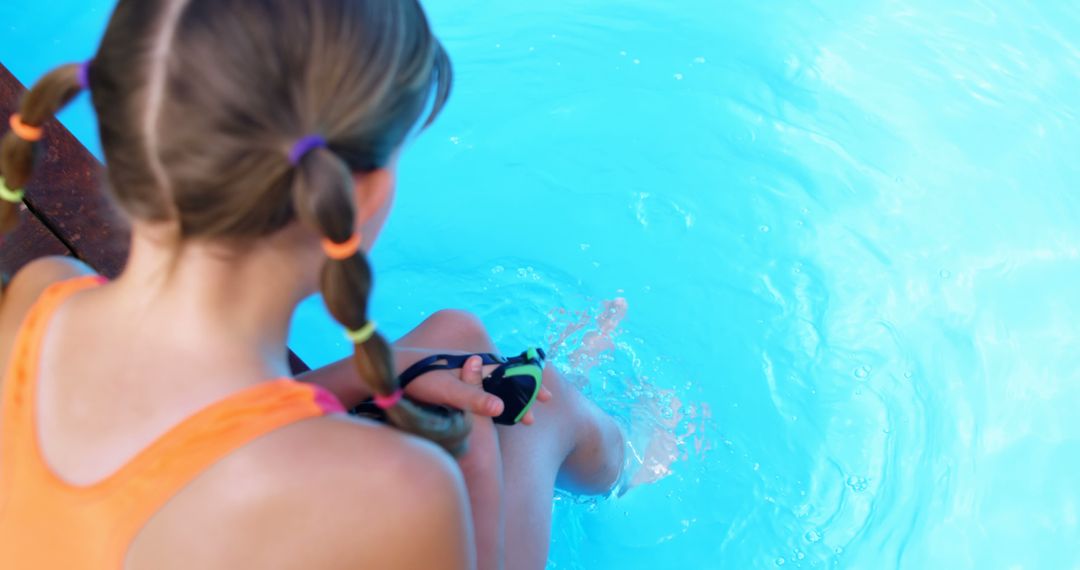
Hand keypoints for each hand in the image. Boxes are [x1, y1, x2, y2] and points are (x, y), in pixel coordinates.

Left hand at [399, 351, 552, 424]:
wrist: (386, 375)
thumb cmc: (413, 380)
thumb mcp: (444, 390)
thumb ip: (471, 397)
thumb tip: (501, 407)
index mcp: (473, 366)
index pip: (510, 376)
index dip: (530, 387)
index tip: (548, 400)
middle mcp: (470, 370)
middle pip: (505, 382)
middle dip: (523, 398)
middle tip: (537, 417)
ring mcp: (461, 379)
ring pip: (494, 390)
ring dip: (509, 403)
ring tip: (521, 420)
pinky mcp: (450, 389)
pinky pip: (480, 395)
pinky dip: (492, 405)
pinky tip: (494, 418)